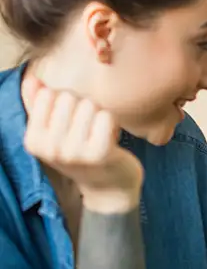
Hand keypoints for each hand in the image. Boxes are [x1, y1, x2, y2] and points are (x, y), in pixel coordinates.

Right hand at [21, 76, 143, 212]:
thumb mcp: (54, 133)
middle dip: (84, 106)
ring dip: (100, 115)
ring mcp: (74, 152)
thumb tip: (32, 79)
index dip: (66, 100)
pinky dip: (113, 123)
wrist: (109, 188)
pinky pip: (107, 116)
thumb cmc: (81, 154)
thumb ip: (39, 105)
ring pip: (90, 104)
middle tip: (89, 129)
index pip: (48, 94)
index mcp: (33, 140)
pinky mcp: (100, 153)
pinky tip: (111, 139)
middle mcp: (50, 148)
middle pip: (70, 96)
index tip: (72, 121)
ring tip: (99, 134)